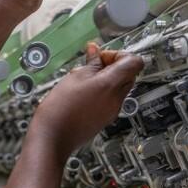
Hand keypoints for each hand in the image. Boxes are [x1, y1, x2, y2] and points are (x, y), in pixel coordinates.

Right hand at [30, 44, 143, 158]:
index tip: (101, 57)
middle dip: (111, 66)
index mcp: (112, 84)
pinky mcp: (105, 118)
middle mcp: (117, 98)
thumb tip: (96, 51)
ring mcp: (112, 110)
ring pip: (119, 87)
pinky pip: (110, 99)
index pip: (134, 61)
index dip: (118, 54)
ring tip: (84, 80)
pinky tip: (82, 93)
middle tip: (92, 66)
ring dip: (105, 79)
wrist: (53, 136)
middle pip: (128, 74)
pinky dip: (101, 92)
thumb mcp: (74, 77)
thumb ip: (91, 62)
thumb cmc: (61, 110)